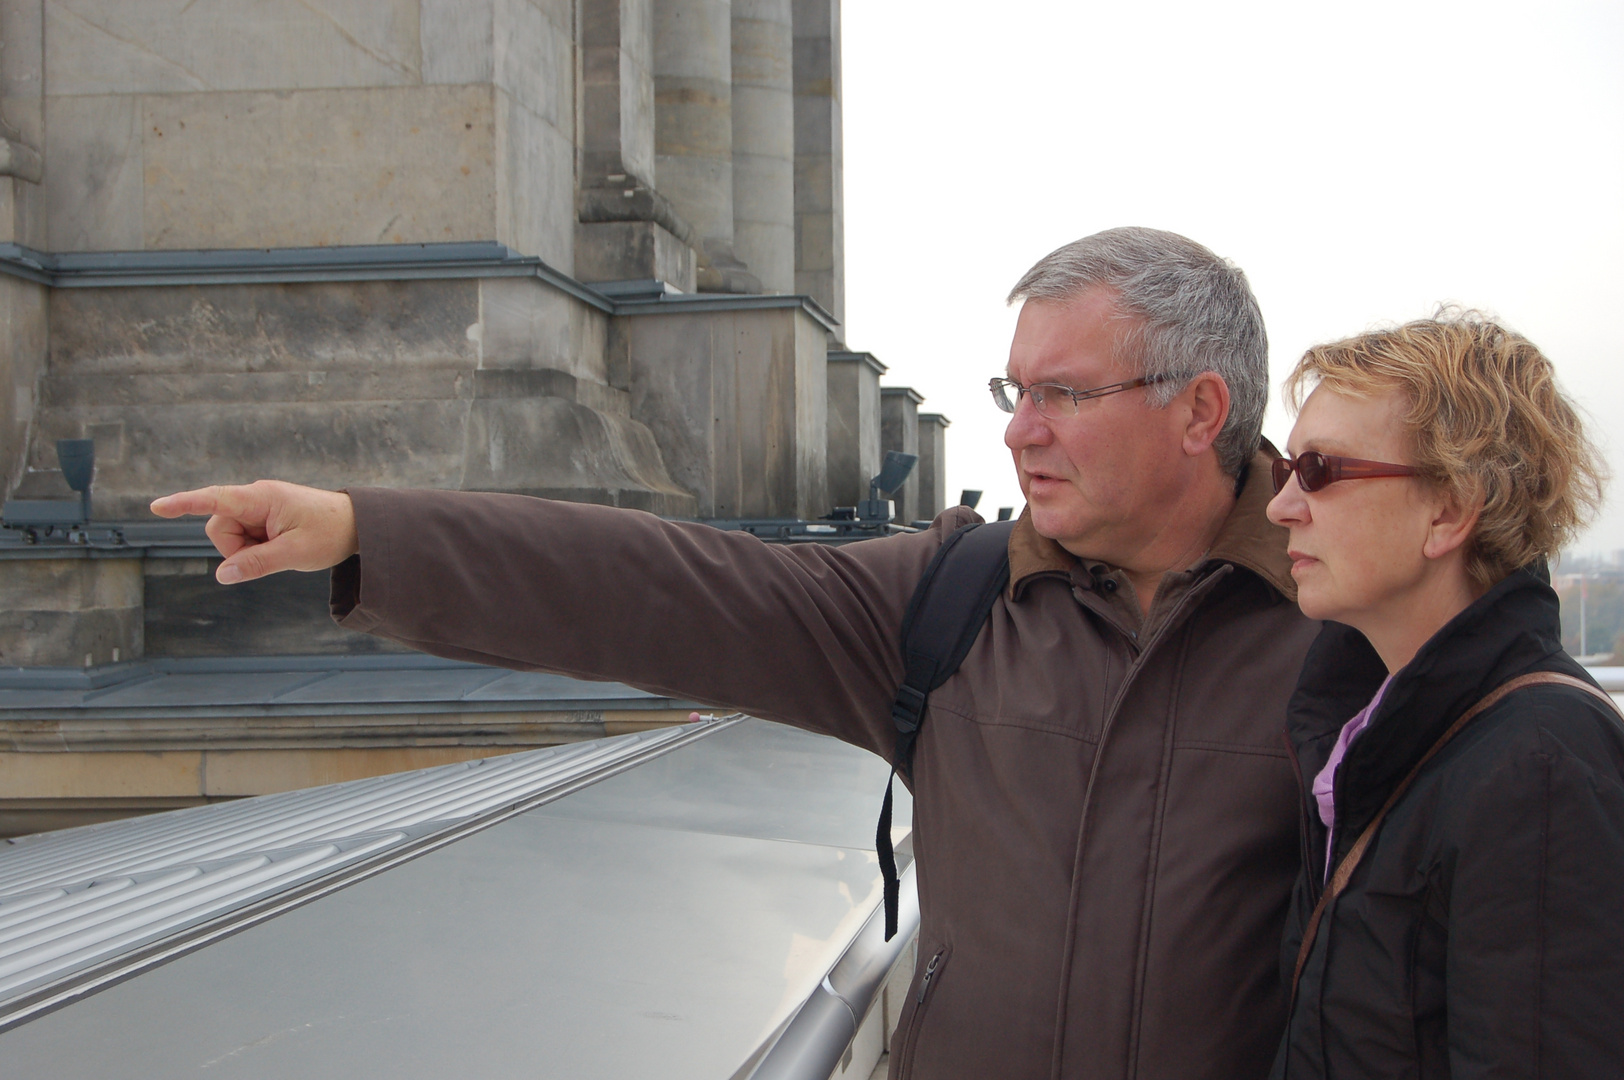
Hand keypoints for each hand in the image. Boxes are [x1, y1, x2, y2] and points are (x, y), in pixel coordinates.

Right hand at [149, 481, 358, 583]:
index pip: (215, 500)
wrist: (358, 524)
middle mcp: (256, 498)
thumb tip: (221, 575)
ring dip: (247, 550)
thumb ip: (256, 564)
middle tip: (274, 553)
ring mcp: (259, 507)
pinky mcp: (263, 517)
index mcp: (262, 498)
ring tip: (282, 548)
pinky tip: (280, 546)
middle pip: (219, 528)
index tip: (156, 507)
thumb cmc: (330, 533)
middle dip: (235, 549)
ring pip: (230, 536)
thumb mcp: (294, 553)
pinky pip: (245, 537)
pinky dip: (256, 548)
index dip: (184, 504)